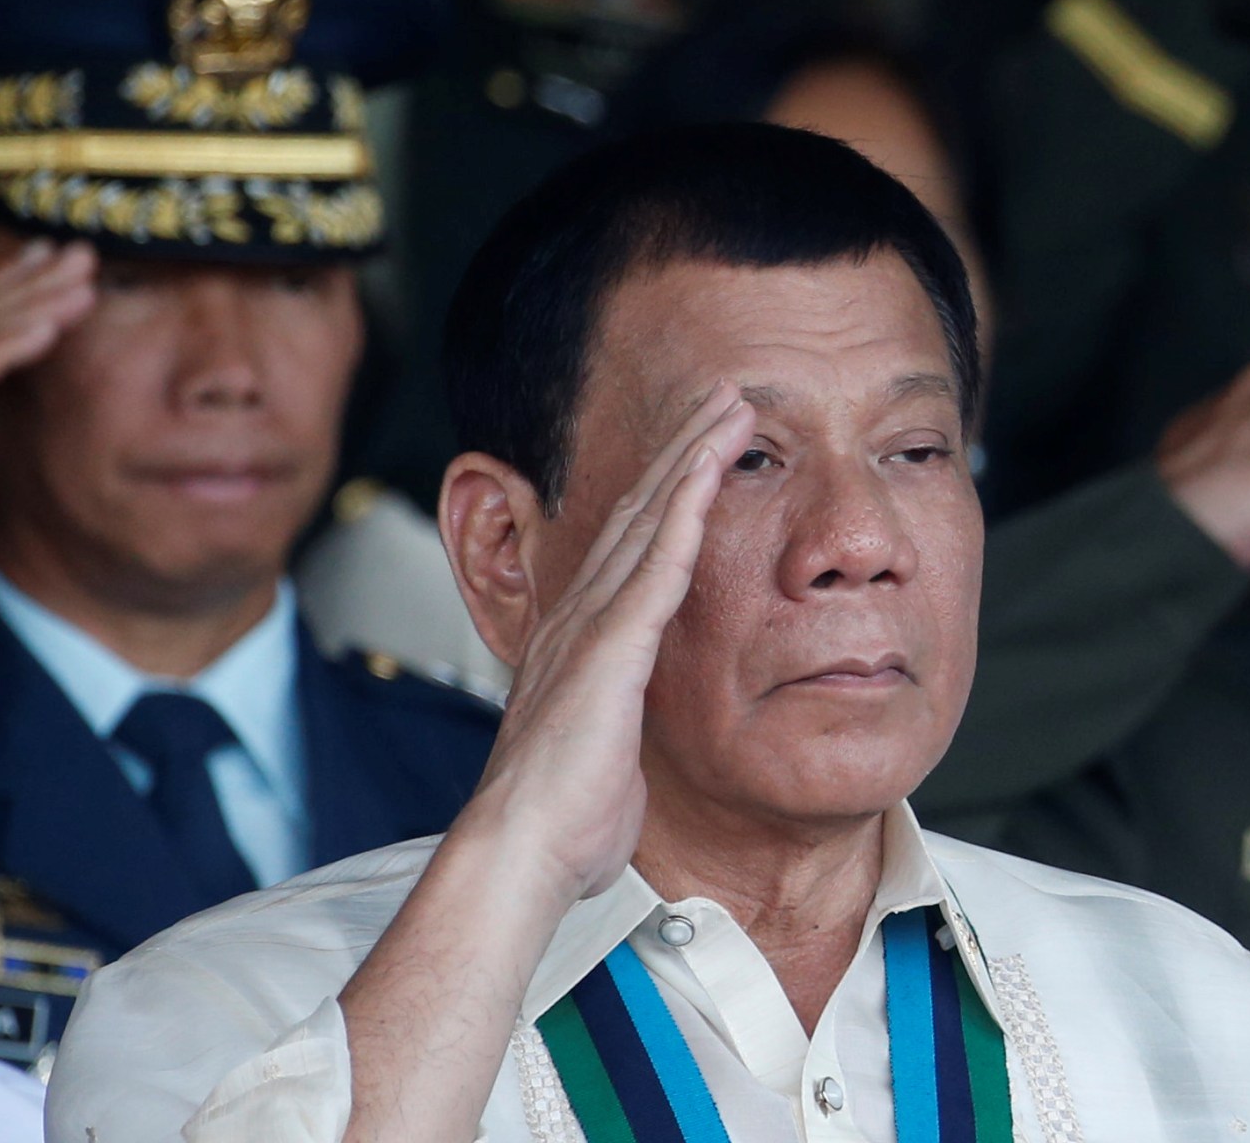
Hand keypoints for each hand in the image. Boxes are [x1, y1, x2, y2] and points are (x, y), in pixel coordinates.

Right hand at [465, 380, 755, 898]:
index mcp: (584, 641)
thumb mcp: (606, 754)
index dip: (671, 489)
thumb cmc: (562, 821)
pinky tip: (709, 469)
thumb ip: (624, 724)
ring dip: (691, 457)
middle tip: (723, 396)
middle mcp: (581, 617)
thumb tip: (634, 736)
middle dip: (683, 447)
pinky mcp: (610, 647)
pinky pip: (656, 564)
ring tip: (728, 406)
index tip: (706, 446)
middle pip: (642, 511)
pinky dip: (683, 510)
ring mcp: (593, 627)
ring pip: (650, 519)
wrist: (521, 852)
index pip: (635, 544)